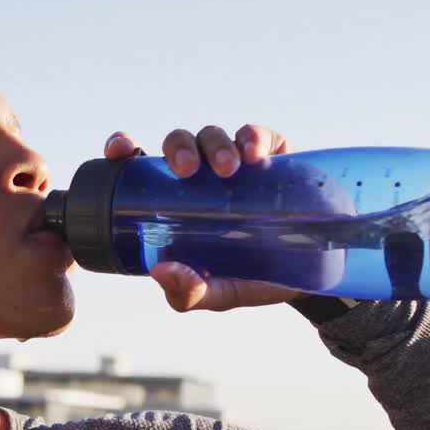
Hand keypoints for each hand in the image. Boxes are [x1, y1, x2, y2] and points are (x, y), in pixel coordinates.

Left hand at [102, 125, 309, 312]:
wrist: (310, 279)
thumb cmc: (249, 280)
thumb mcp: (216, 293)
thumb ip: (187, 292)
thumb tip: (161, 272)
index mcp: (174, 202)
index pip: (140, 166)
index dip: (124, 148)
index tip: (119, 150)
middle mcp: (200, 176)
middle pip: (178, 143)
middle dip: (178, 147)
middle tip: (186, 170)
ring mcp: (236, 163)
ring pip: (213, 135)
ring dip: (215, 144)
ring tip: (229, 169)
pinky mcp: (273, 156)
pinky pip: (258, 135)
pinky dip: (254, 136)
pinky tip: (255, 153)